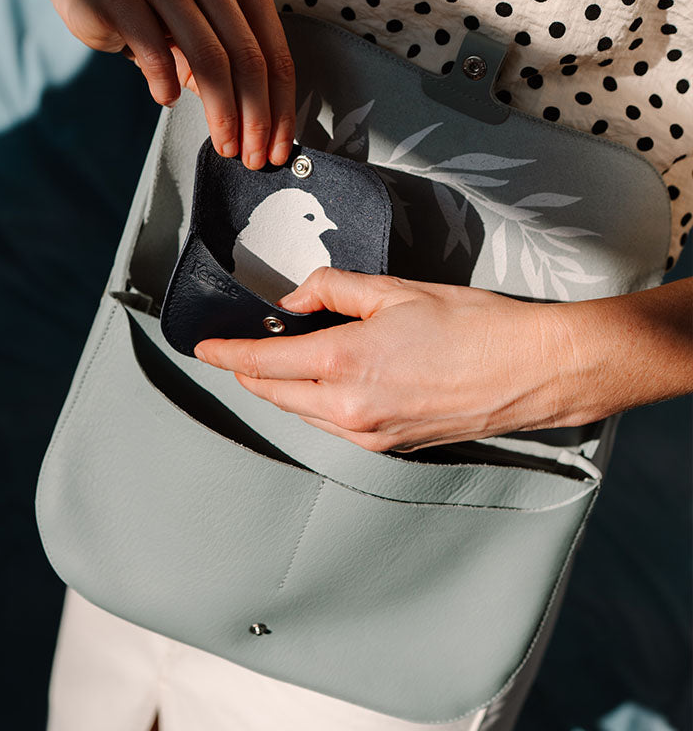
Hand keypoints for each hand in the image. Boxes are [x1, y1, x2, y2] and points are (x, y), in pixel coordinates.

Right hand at [11, 0, 294, 169]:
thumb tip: (265, 139)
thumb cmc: (163, 26)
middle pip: (248, 59)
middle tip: (250, 156)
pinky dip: (166, 85)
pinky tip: (167, 100)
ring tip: (223, 144)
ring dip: (221, 113)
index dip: (280, 110)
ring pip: (209, 57)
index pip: (275, 56)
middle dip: (254, 119)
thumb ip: (239, 83)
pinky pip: (154, 50)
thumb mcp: (210, 51)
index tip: (276, 151)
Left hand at [194, 268, 578, 451]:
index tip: (204, 348)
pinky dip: (315, 404)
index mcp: (344, 363)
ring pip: (302, 412)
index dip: (227, 353)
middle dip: (249, 371)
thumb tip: (297, 300)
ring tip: (281, 361)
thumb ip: (333, 290)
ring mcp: (368, 435)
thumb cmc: (473, 325)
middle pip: (274, 393)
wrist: (532, 371)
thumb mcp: (396, 290)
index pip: (262, 362)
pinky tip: (326, 382)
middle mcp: (348, 409)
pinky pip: (333, 426)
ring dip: (282, 388)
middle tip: (240, 348)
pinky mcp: (390, 446)